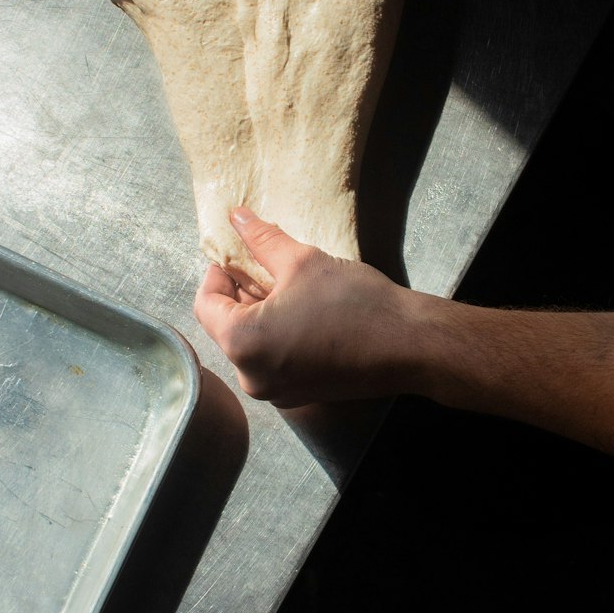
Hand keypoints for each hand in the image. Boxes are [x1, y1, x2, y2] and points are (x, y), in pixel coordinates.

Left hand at [193, 207, 425, 406]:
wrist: (408, 346)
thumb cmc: (354, 303)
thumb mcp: (301, 261)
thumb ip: (262, 240)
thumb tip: (237, 217)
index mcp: (242, 344)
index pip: (205, 304)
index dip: (218, 274)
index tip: (238, 254)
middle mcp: (251, 377)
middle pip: (226, 326)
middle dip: (241, 293)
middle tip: (264, 264)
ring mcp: (276, 392)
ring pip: (251, 343)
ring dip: (261, 313)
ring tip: (287, 285)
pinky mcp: (299, 395)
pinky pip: (273, 360)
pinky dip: (278, 335)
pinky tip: (304, 311)